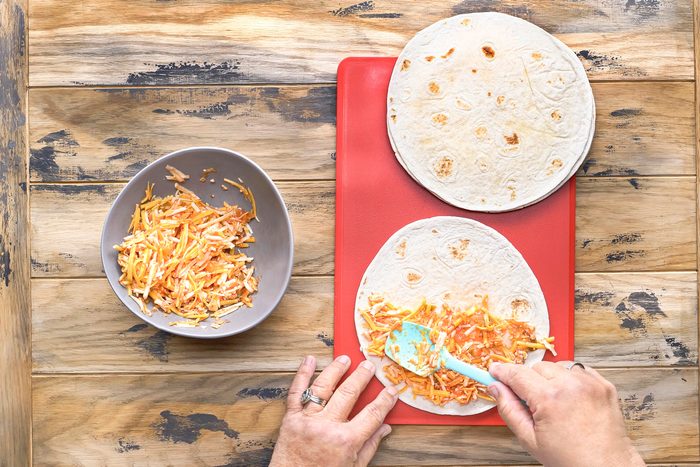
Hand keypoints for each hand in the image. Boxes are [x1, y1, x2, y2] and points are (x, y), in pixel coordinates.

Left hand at [270, 355, 398, 466]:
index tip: (392, 389)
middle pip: (349, 394)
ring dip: (336, 370)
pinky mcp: (290, 419)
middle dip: (362, 377)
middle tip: (370, 365)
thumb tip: (385, 428)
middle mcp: (327, 427)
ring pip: (323, 387)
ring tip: (345, 359)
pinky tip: (309, 360)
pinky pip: (296, 392)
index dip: (384, 401)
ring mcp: (307, 420)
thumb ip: (369, 446)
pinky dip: (302, 374)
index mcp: (346, 441)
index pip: (371, 414)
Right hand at [488, 361, 644, 466]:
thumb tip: (496, 388)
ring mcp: (591, 383)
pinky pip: (579, 370)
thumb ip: (508, 409)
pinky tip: (570, 398)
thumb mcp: (530, 439)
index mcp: (550, 398)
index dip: (502, 371)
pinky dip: (571, 379)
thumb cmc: (571, 459)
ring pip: (558, 366)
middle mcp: (571, 385)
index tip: (494, 370)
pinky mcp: (604, 385)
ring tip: (554, 401)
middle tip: (531, 400)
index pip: (517, 374)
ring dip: (551, 378)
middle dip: (529, 379)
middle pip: (536, 366)